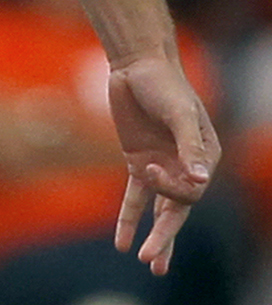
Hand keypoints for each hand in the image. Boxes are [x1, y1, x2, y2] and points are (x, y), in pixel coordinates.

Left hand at [108, 53, 219, 274]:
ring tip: (151, 264)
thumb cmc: (163, 83)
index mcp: (204, 156)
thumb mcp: (178, 111)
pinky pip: (134, 197)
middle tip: (153, 262)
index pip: (191, 191)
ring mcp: (161, 164)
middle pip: (177, 210)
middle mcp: (184, 165)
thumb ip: (188, 145)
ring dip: (156, 237)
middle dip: (165, 238)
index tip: (150, 170)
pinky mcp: (137, 160)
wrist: (134, 63)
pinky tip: (122, 243)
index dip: (170, 189)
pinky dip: (128, 219)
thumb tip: (201, 181)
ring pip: (159, 210)